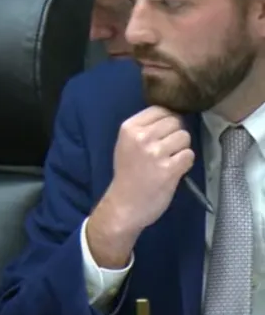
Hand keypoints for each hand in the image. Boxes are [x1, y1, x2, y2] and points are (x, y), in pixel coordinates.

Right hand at [88, 106, 193, 266]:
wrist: (124, 205)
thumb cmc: (127, 174)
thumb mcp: (127, 144)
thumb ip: (145, 128)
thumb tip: (175, 116)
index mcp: (128, 128)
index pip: (161, 109)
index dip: (168, 120)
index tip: (162, 134)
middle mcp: (141, 137)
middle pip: (175, 122)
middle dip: (176, 134)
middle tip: (166, 150)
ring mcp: (155, 153)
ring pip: (185, 137)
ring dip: (182, 149)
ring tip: (169, 160)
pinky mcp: (169, 169)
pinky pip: (189, 155)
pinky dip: (185, 163)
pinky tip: (174, 170)